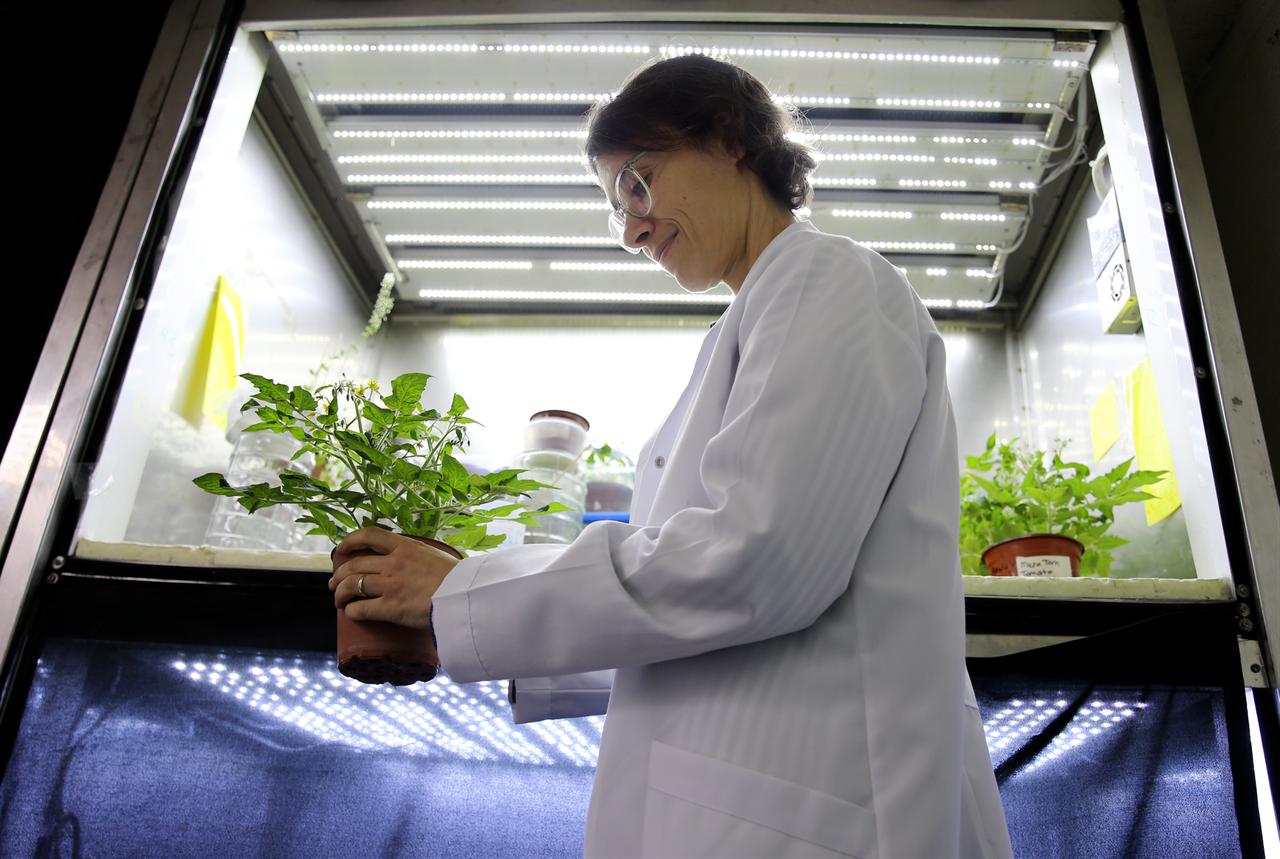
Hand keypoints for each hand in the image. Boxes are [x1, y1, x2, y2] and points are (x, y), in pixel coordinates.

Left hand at [329, 528, 460, 628]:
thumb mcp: (436, 555)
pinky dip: (352, 612)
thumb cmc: (459, 578)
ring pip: (351, 585)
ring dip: (340, 594)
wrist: (466, 597)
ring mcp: (390, 585)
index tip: (342, 548)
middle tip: (334, 583)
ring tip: (339, 600)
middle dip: (339, 574)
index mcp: (405, 546)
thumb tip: (416, 560)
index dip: (350, 540)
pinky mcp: (391, 608)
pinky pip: (360, 609)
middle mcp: (393, 563)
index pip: (369, 535)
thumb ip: (420, 556)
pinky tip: (351, 614)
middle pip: (354, 565)